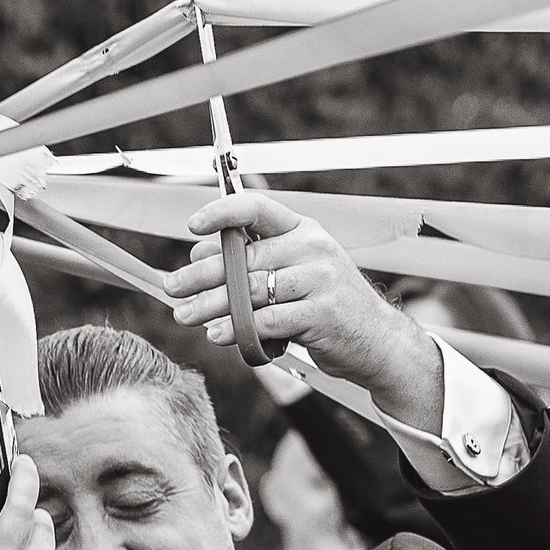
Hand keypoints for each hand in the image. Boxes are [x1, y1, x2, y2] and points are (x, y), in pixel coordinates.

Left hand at [163, 194, 440, 424]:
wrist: (377, 341)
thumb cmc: (328, 304)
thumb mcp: (300, 270)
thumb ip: (257, 260)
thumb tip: (201, 253)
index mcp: (304, 230)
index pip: (258, 209)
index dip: (222, 212)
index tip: (193, 226)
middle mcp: (313, 248)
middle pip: (244, 258)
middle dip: (201, 275)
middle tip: (172, 286)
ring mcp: (320, 280)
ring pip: (249, 292)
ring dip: (211, 305)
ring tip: (185, 315)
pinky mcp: (321, 314)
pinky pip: (266, 321)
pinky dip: (237, 329)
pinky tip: (217, 334)